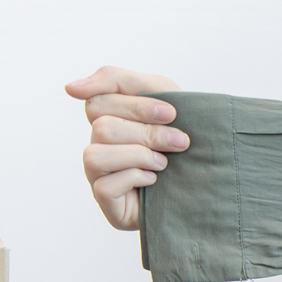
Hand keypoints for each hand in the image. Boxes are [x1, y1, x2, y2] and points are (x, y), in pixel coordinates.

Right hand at [67, 66, 185, 229]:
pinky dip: (136, 178)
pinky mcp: (106, 199)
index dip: (136, 106)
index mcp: (109, 117)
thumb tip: (71, 88)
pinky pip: (105, 185)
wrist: (211, 183)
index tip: (171, 113)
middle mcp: (98, 144)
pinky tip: (153, 180)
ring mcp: (98, 173)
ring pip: (96, 154)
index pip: (99, 99)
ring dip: (140, 156)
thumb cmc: (185, 139)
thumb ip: (122, 81)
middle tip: (180, 141)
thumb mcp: (165, 98)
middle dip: (147, 133)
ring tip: (164, 163)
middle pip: (102, 126)